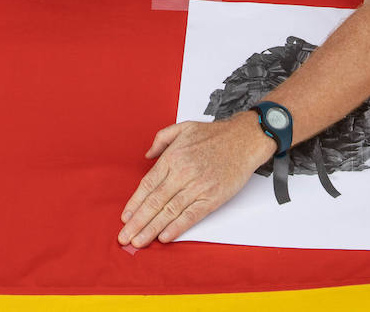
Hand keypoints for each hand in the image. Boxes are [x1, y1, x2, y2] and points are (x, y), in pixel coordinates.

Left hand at [117, 114, 274, 247]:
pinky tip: (164, 237)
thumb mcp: (183, 127)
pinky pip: (191, 216)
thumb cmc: (215, 134)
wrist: (245, 139)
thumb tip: (147, 156)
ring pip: (169, 212)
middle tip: (124, 237)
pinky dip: (177, 227)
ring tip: (139, 241)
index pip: (147, 185)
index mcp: (173, 157)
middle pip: (154, 202)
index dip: (134, 203)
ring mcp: (197, 187)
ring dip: (152, 229)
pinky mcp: (212, 198)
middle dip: (137, 222)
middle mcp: (182, 173)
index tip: (125, 217)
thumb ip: (161, 139)